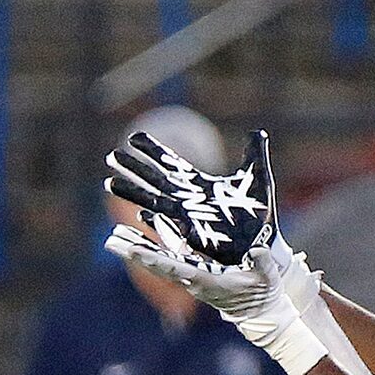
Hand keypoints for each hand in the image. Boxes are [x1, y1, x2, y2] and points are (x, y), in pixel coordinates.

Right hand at [105, 126, 279, 264]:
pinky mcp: (194, 234)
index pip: (171, 163)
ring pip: (154, 202)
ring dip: (133, 193)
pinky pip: (171, 226)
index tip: (134, 137)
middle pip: (154, 179)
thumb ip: (255, 155)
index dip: (153, 150)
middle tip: (112, 156)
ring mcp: (188, 217)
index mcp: (199, 184)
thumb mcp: (258, 179)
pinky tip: (141, 215)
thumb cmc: (258, 214)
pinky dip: (155, 220)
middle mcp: (188, 198)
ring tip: (110, 183)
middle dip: (134, 168)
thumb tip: (257, 131)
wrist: (264, 242)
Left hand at [105, 211, 314, 321]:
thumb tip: (257, 250)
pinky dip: (151, 248)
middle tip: (110, 240)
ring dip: (136, 249)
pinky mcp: (192, 274)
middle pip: (158, 265)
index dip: (156, 259)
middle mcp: (192, 281)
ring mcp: (190, 278)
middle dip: (135, 253)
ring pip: (158, 262)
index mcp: (207, 282)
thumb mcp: (266, 278)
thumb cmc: (263, 295)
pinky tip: (138, 236)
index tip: (135, 251)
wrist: (259, 314)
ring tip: (113, 236)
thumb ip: (261, 263)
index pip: (177, 269)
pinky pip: (167, 259)